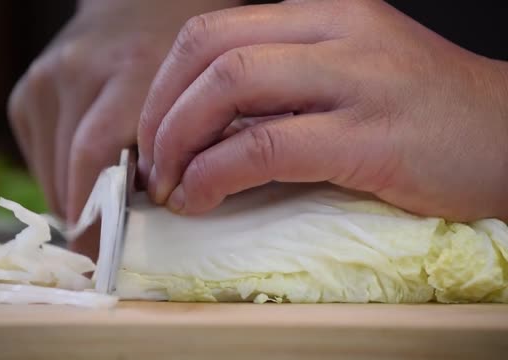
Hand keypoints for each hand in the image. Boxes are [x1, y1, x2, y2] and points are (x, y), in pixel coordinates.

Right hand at [8, 0, 240, 254]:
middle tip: (105, 250)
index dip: (99, 216)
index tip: (107, 257)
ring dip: (74, 202)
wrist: (138, 4)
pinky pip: (41, 157)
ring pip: (51, 171)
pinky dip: (62, 179)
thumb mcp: (195, 93)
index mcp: (129, 69)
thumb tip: (150, 216)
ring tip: (101, 212)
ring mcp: (45, 80)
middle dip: (86, 219)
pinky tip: (87, 174)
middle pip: (69, 170)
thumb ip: (178, 147)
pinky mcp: (27, 93)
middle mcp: (76, 71)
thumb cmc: (178, 56)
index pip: (96, 156)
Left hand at [138, 0, 507, 220]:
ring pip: (231, 86)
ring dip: (180, 140)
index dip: (166, 85)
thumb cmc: (424, 113)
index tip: (155, 133)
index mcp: (322, 14)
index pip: (212, 30)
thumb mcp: (347, 74)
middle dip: (162, 113)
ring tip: (170, 184)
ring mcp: (356, 78)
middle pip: (209, 52)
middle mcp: (335, 31)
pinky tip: (201, 197)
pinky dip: (217, 173)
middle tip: (153, 163)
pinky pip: (267, 146)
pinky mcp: (371, 135)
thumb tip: (205, 129)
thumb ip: (283, 86)